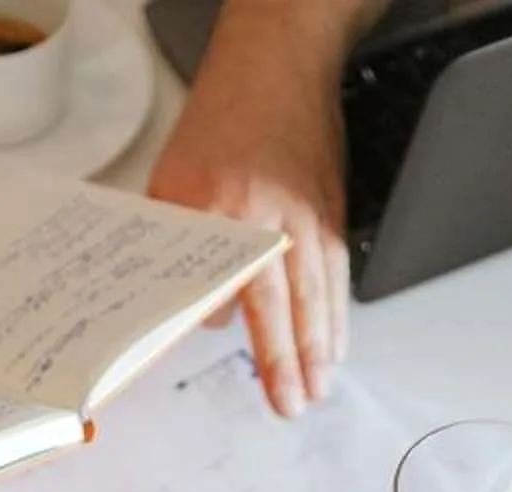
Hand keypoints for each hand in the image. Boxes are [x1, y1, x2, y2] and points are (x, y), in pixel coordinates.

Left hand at [147, 31, 349, 415]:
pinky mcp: (332, 217)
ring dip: (318, 349)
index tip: (227, 369)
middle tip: (292, 405)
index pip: (229, 290)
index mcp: (227, 209)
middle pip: (283, 304)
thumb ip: (179, 246)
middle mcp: (274, 219)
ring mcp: (310, 219)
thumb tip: (199, 308)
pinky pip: (336, 277)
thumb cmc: (224, 118)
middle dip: (287, 361)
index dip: (232, 336)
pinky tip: (334, 346)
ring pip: (317, 296)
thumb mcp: (175, 178)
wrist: (280, 65)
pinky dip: (336, 317)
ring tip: (317, 389)